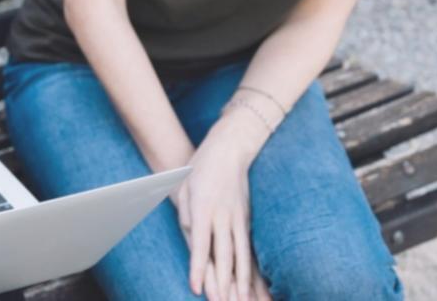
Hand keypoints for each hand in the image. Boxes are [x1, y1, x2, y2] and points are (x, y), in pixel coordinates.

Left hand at [172, 122, 259, 300]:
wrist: (229, 150)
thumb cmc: (199, 169)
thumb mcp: (184, 188)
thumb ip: (187, 216)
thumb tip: (191, 241)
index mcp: (204, 207)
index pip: (200, 244)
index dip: (198, 268)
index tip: (196, 288)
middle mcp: (223, 215)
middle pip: (224, 255)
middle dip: (222, 283)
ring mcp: (238, 218)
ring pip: (241, 255)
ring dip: (240, 282)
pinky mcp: (247, 220)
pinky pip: (249, 250)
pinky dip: (251, 270)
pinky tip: (252, 286)